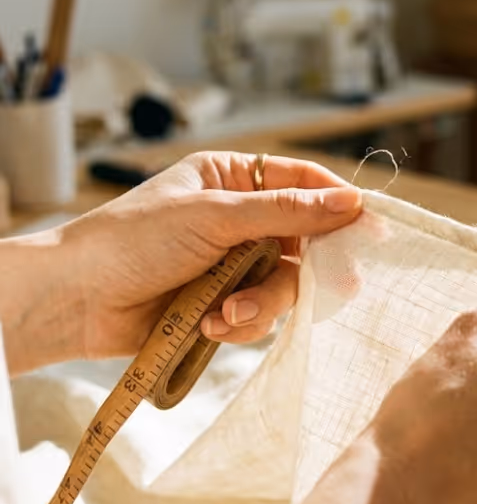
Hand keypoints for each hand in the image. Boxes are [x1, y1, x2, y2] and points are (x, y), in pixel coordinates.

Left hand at [60, 151, 361, 360]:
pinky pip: (259, 315)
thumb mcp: (215, 216)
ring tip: (227, 313)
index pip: (301, 182)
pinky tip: (210, 324)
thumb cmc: (135, 239)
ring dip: (262, 303)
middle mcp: (237, 219)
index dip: (337, 203)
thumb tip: (351, 203)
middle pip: (302, 240)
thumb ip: (285, 211)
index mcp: (231, 179)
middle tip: (338, 286)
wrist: (79, 300)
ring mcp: (232, 263)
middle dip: (307, 268)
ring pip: (284, 284)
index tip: (371, 225)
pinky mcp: (223, 302)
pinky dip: (241, 323)